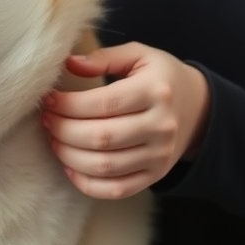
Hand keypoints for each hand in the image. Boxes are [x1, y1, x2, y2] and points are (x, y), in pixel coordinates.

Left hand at [41, 42, 208, 199]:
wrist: (198, 108)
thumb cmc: (160, 77)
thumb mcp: (139, 55)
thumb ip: (104, 57)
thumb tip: (69, 64)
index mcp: (156, 91)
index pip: (104, 104)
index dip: (69, 105)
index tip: (49, 100)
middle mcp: (161, 126)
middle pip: (101, 138)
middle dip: (64, 130)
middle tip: (47, 120)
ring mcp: (159, 155)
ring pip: (105, 167)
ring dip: (69, 156)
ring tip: (54, 140)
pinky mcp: (155, 176)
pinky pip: (117, 189)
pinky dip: (87, 184)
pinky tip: (70, 167)